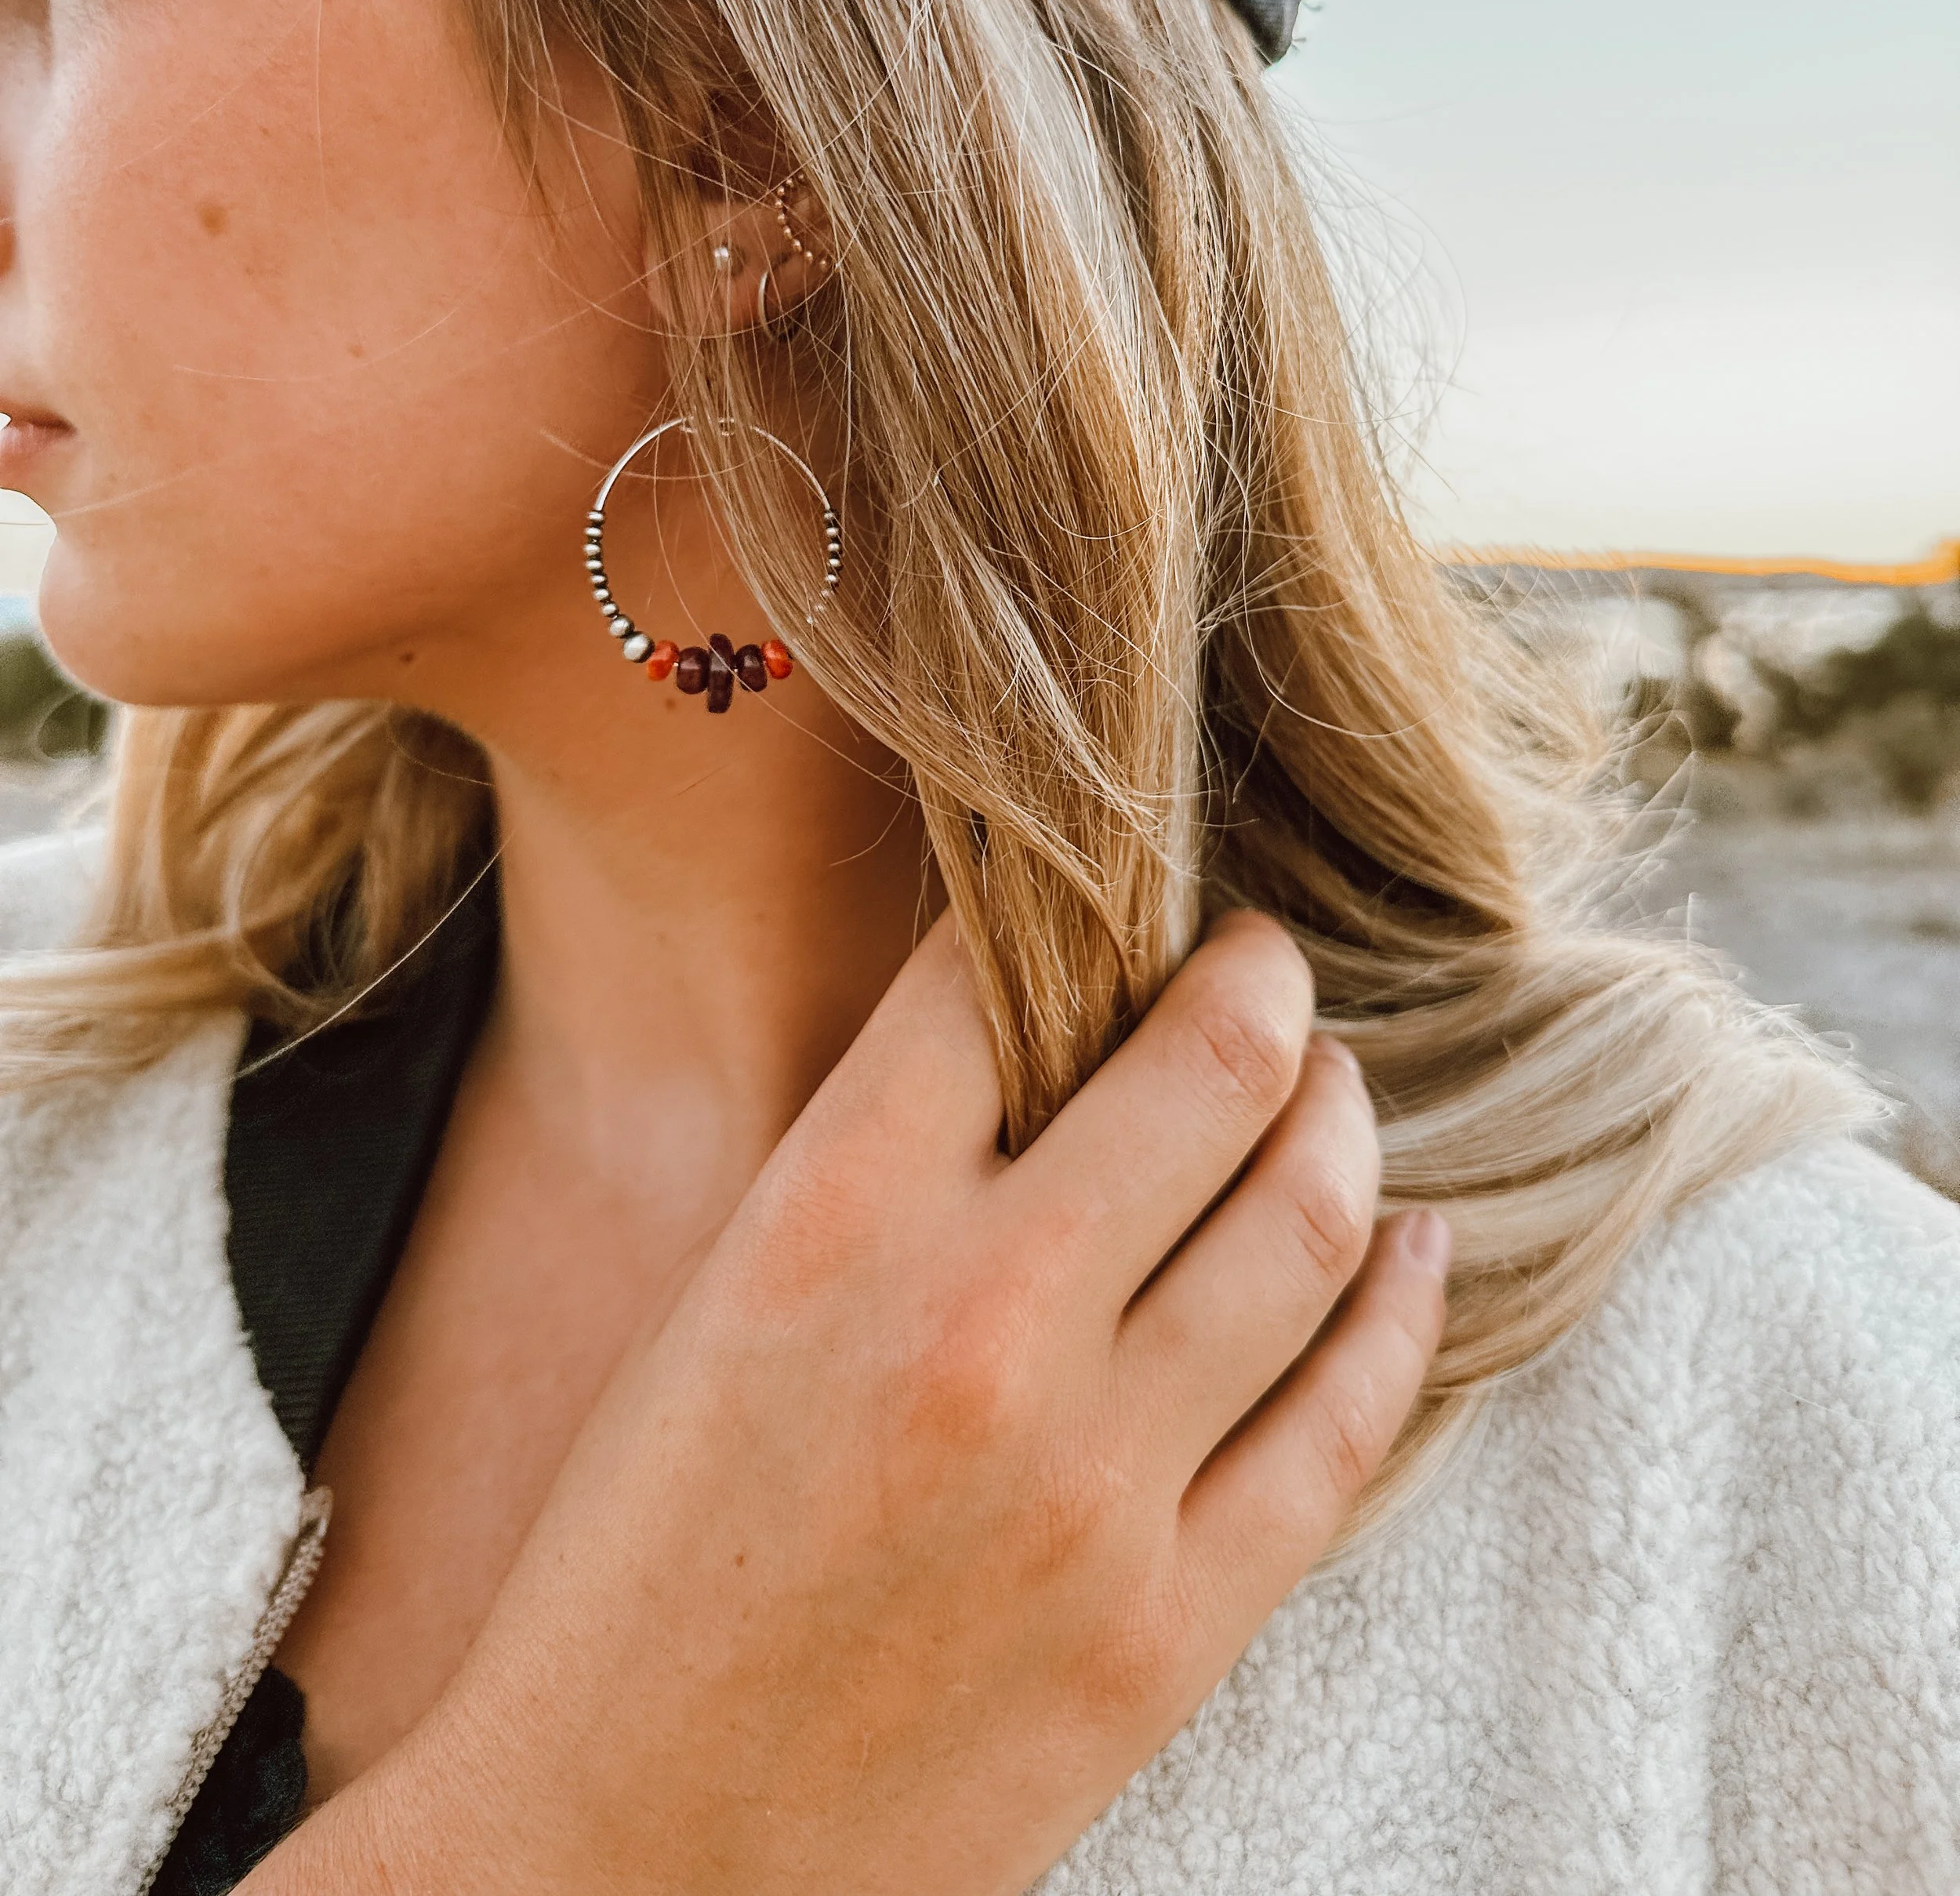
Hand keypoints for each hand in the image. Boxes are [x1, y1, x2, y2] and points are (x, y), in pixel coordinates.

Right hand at [247, 912, 1448, 1894]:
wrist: (619, 1863)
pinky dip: (1402, 1305)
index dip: (1064, 907)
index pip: (994, 977)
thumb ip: (875, 1172)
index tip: (1110, 902)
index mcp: (824, 1225)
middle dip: (1258, 981)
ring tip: (1331, 1088)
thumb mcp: (713, 1314)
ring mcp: (1094, 1485)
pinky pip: (1348, 1421)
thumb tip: (1041, 1045)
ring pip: (1310, 1220)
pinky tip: (1415, 1248)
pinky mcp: (1169, 1630)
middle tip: (1265, 964)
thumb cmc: (633, 1577)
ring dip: (1341, 1118)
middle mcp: (978, 1324)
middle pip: (1209, 1067)